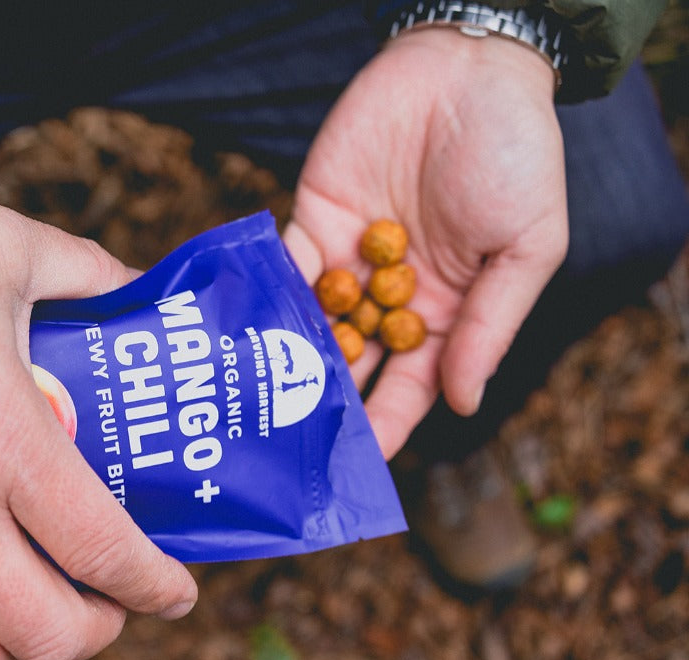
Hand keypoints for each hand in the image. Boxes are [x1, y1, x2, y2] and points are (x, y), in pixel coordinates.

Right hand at [0, 187, 196, 659]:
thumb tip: (135, 284)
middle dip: (94, 634)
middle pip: (42, 636)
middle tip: (105, 599)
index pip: (102, 552)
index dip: (154, 587)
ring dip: (10, 645)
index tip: (176, 594)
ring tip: (24, 602)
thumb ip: (84, 270)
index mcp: (3, 442)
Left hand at [284, 28, 568, 457]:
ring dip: (290, 360)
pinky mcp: (314, 219)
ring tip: (263, 403)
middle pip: (352, 365)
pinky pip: (288, 267)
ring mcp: (349, 259)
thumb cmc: (515, 157)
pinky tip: (254, 333)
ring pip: (313, 324)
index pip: (408, 384)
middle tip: (293, 446)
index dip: (387, 425)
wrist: (468, 71)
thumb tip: (462, 402)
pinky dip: (273, 297)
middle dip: (325, 403)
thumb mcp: (527, 247)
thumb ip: (490, 324)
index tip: (359, 468)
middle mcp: (392, 295)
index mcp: (446, 310)